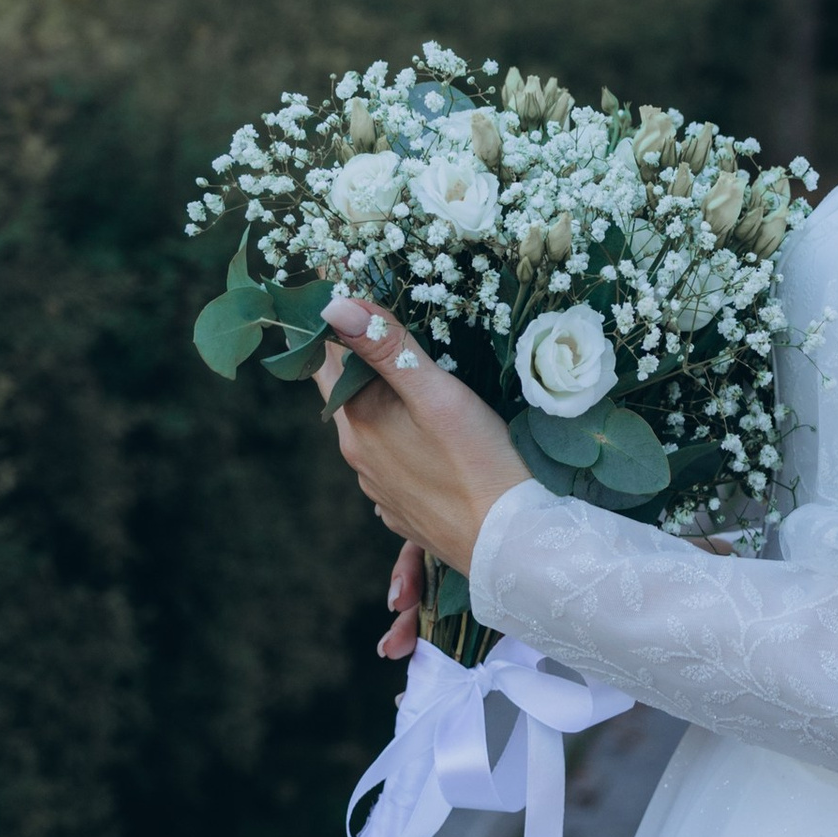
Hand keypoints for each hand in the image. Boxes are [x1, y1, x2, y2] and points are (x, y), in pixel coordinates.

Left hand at [315, 297, 529, 579]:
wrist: (510, 546)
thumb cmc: (480, 462)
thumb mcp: (438, 394)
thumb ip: (387, 348)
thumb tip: (335, 305)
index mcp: (359, 422)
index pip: (327, 359)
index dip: (336, 324)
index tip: (351, 290)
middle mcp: (358, 457)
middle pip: (348, 394)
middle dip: (363, 361)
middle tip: (390, 325)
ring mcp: (379, 488)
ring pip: (371, 430)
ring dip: (384, 404)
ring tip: (417, 381)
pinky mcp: (403, 510)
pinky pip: (391, 464)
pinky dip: (401, 443)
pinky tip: (430, 439)